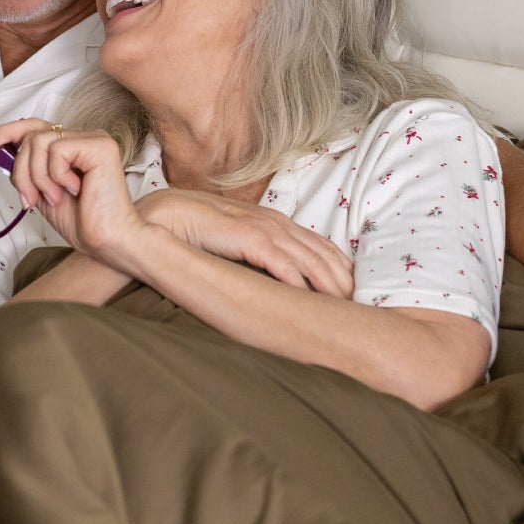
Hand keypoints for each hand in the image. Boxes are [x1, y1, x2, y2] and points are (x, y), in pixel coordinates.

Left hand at [0, 120, 145, 266]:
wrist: (107, 241)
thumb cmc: (82, 222)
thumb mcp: (42, 191)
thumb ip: (28, 168)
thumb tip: (1, 146)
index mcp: (71, 147)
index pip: (35, 126)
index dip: (8, 131)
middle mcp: (83, 138)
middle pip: (32, 136)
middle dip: (22, 171)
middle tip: (31, 199)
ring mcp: (93, 139)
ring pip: (40, 142)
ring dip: (37, 177)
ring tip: (54, 198)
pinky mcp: (100, 146)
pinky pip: (58, 150)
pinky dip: (56, 175)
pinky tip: (74, 189)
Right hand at [137, 188, 353, 296]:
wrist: (164, 216)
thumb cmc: (196, 231)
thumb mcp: (235, 241)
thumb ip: (256, 255)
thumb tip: (272, 280)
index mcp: (275, 223)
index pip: (320, 245)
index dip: (339, 267)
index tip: (353, 290)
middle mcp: (276, 224)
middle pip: (323, 253)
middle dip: (343, 279)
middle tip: (359, 305)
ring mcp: (264, 229)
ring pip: (310, 260)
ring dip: (330, 285)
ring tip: (345, 307)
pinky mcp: (249, 238)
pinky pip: (283, 265)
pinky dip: (301, 283)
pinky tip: (312, 302)